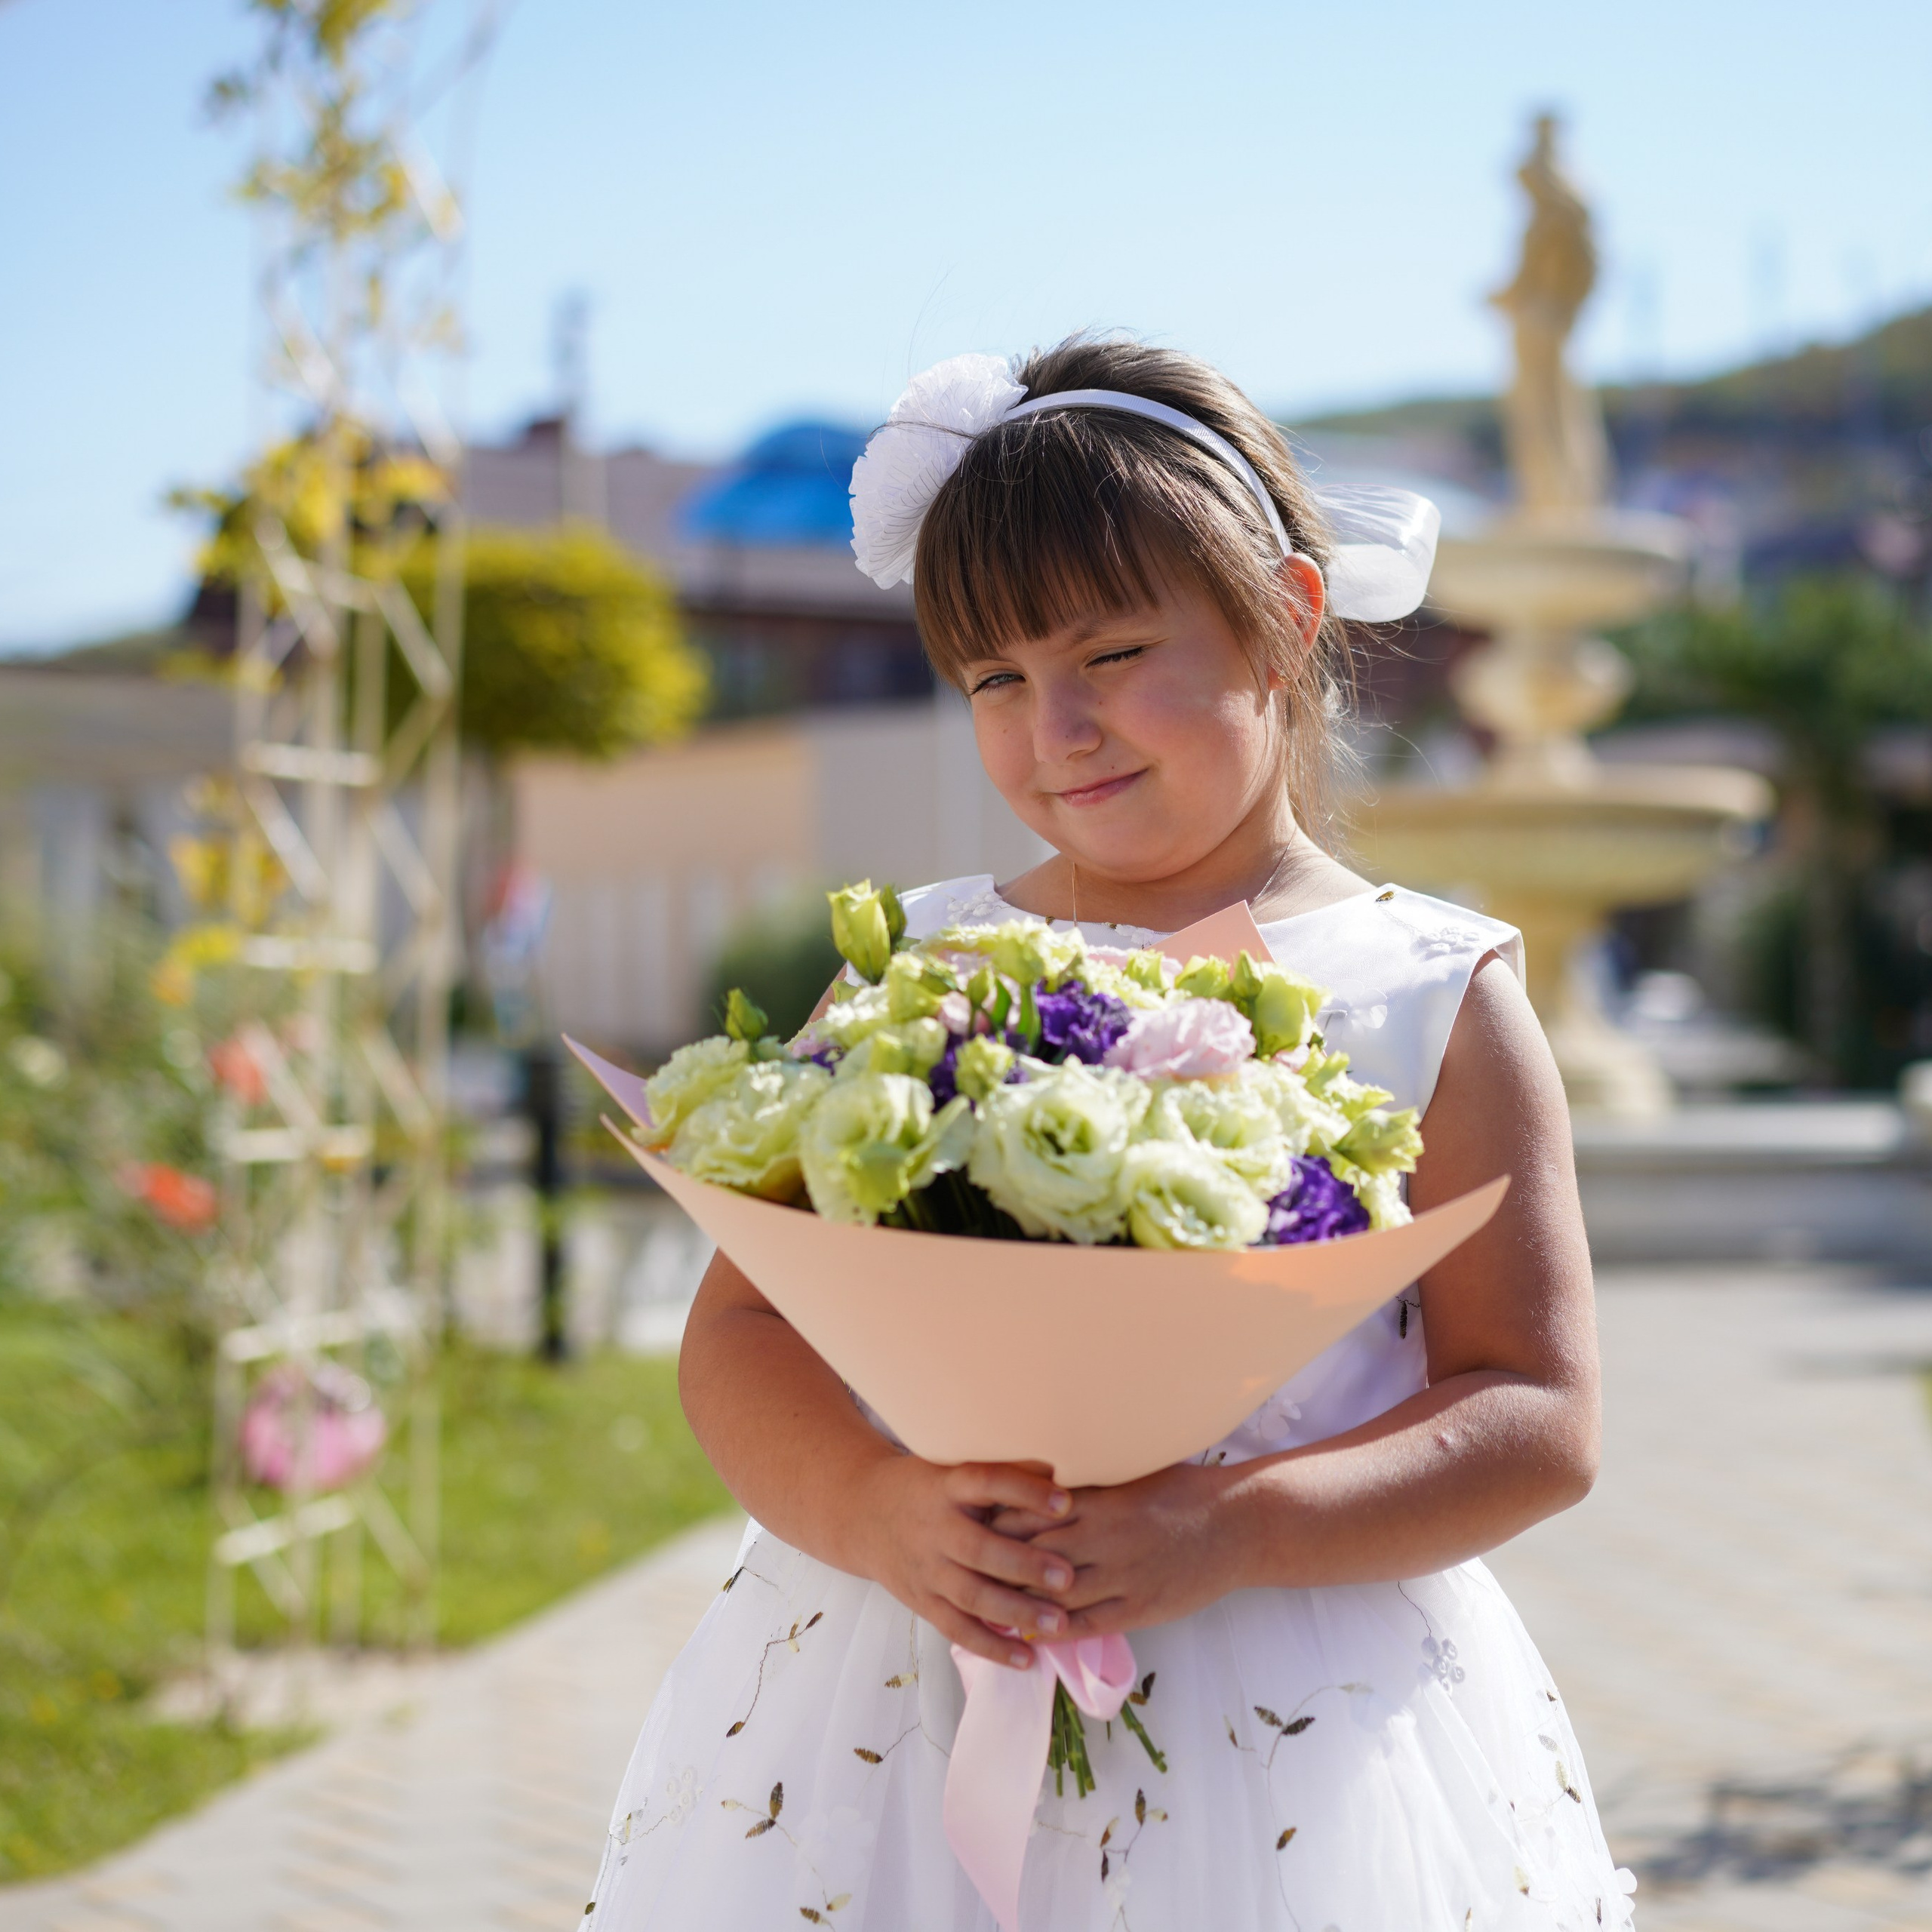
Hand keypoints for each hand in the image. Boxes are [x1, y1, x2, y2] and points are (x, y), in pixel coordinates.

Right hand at [852, 1455, 1078, 1667]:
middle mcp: (935, 1529)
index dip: (1024, 1490)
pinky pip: (958, 1629)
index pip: (986, 1483)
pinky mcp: (922, 1601)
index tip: (1066, 1501)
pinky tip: (1026, 1659)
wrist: (862, 1515)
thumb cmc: (925, 1487)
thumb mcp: (952, 1466)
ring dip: (1016, 1613)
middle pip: (979, 1550)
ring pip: (971, 1596)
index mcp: (946, 1487)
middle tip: (1068, 1577)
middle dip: (1025, 1565)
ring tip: (1059, 1624)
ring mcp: (926, 1570)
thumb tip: (1058, 1470)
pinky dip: (991, 1647)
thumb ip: (1001, 1470)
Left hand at [989, 1461, 1247, 1634]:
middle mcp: (1106, 1539)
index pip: (1035, 1513)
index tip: (976, 1521)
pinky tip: (1033, 1632)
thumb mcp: (1135, 1473)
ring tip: (988, 1603)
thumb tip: (1050, 1476)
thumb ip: (1093, 1480)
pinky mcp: (1140, 1607)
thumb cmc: (1186, 1491)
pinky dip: (1057, 1628)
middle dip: (1001, 1561)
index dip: (1001, 1520)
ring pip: (1057, 1594)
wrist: (1238, 1525)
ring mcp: (1123, 1577)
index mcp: (1102, 1502)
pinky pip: (1089, 1623)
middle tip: (968, 1564)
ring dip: (1021, 1601)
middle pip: (1036, 1554)